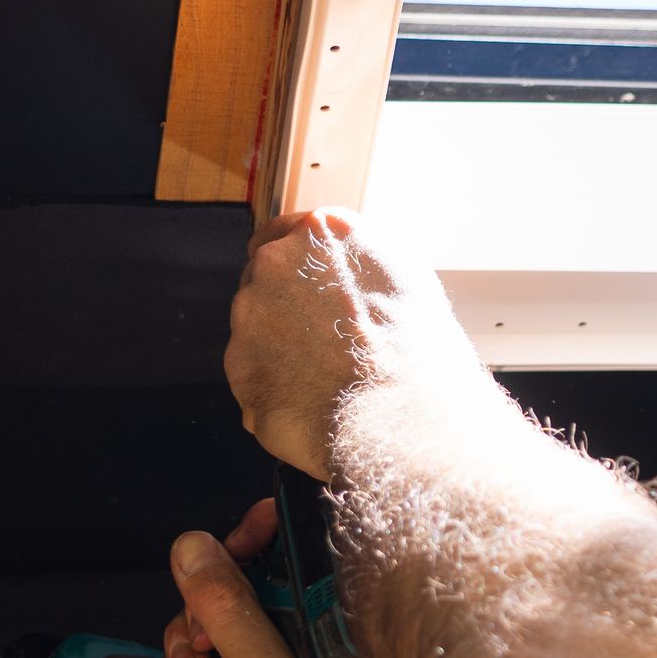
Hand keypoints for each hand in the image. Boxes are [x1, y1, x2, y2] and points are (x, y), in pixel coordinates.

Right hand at [164, 519, 387, 657]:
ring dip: (189, 642)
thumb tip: (194, 545)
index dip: (264, 546)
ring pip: (222, 635)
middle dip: (208, 606)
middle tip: (191, 636)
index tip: (224, 539)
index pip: (304, 569)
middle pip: (251, 598)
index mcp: (340, 643)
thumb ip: (229, 610)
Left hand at [225, 207, 474, 479]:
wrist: (399, 425)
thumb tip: (345, 266)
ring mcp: (250, 316)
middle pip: (265, 280)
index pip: (285, 233)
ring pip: (256, 329)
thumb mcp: (411, 280)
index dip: (297, 267)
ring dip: (281, 350)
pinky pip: (254, 375)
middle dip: (287, 307)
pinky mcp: (237, 368)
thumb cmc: (419, 356)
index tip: (307, 288)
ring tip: (328, 379)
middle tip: (328, 343)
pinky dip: (276, 388)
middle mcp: (277, 263)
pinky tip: (314, 403)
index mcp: (323, 232)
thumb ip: (362, 260)